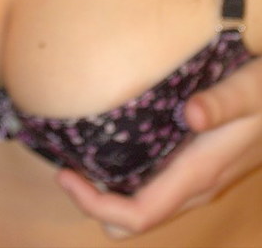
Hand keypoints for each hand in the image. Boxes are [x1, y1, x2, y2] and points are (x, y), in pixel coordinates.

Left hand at [56, 57, 261, 237]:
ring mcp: (198, 181)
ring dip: (110, 192)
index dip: (96, 204)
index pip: (139, 214)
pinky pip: (155, 187)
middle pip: (135, 218)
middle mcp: (196, 187)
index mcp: (198, 173)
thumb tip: (192, 114)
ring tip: (80, 156)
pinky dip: (127, 178)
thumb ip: (224, 102)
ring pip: (146, 206)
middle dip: (96, 202)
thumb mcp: (251, 89)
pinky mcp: (198, 168)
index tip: (65, 174)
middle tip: (67, 165)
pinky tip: (114, 146)